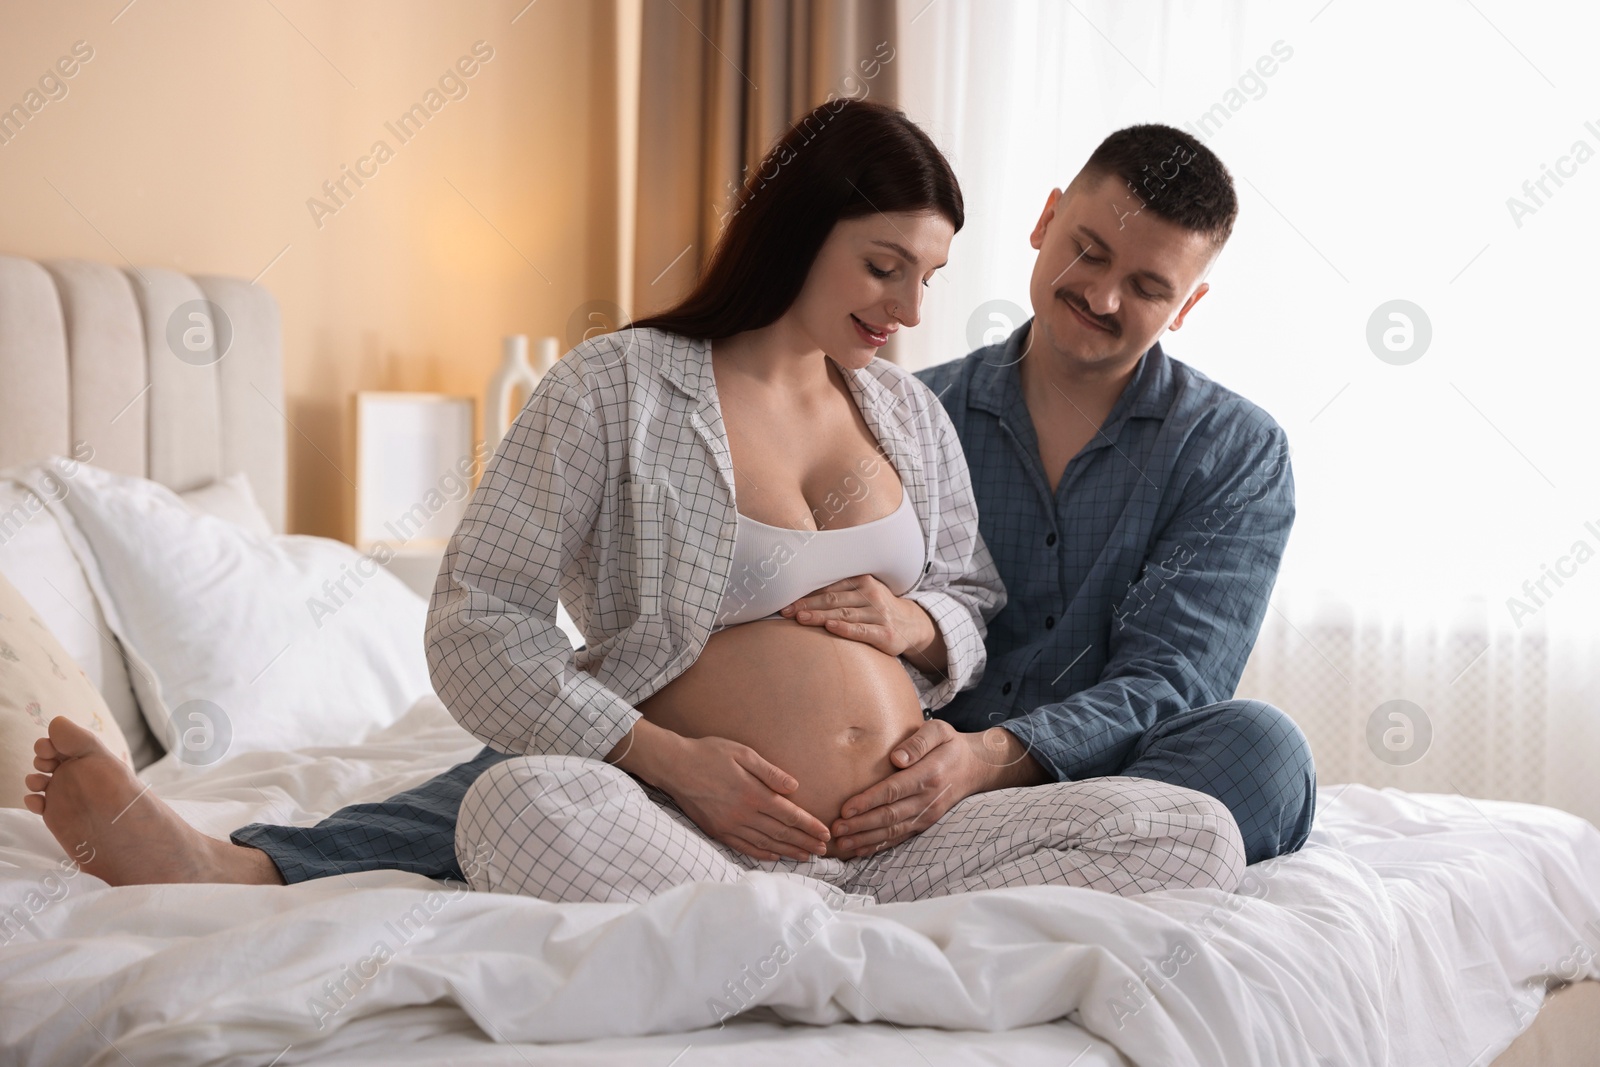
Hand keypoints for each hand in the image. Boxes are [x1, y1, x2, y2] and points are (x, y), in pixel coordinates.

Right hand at [659, 735, 831, 861]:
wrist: (674, 766)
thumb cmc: (710, 754)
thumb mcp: (743, 754)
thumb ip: (770, 772)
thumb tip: (794, 787)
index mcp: (753, 794)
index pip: (790, 815)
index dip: (809, 826)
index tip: (825, 834)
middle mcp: (743, 814)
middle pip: (781, 833)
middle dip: (805, 842)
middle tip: (823, 850)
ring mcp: (729, 826)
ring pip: (765, 844)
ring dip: (788, 851)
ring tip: (805, 856)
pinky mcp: (717, 831)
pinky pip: (744, 848)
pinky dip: (762, 854)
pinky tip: (775, 856)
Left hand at [780, 575, 944, 669]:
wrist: (911, 624)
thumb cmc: (877, 609)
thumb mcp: (863, 593)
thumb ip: (839, 591)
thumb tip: (801, 595)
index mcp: (862, 581)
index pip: (830, 586)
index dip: (807, 592)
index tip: (786, 598)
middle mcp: (870, 594)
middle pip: (833, 598)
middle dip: (807, 604)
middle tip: (786, 610)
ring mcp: (878, 613)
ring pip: (843, 613)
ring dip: (820, 615)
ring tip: (800, 618)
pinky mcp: (884, 633)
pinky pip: (861, 630)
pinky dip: (845, 628)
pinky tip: (830, 627)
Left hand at [829, 720, 1045, 857]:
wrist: (975, 767)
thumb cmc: (949, 744)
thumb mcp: (939, 731)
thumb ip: (918, 742)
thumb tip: (897, 758)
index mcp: (929, 775)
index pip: (894, 791)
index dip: (868, 801)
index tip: (845, 809)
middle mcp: (928, 800)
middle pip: (889, 816)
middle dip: (860, 825)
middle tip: (835, 830)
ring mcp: (927, 815)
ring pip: (892, 831)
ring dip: (865, 839)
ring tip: (841, 843)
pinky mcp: (924, 824)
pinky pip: (899, 837)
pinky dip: (879, 845)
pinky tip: (859, 849)